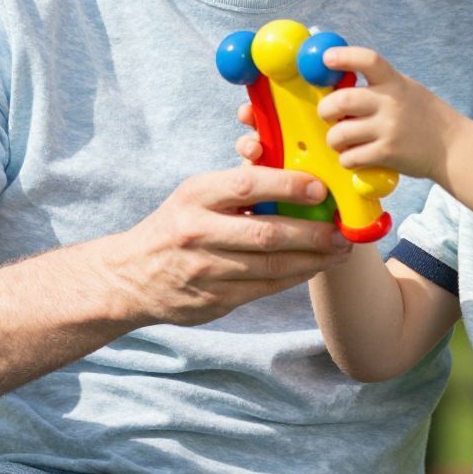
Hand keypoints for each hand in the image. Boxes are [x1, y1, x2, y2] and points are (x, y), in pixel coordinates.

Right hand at [110, 165, 350, 327]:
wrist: (130, 276)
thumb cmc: (176, 226)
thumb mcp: (195, 196)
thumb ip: (238, 187)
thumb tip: (295, 174)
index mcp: (196, 195)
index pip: (248, 185)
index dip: (288, 185)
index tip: (321, 188)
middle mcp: (199, 232)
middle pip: (267, 233)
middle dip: (312, 233)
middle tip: (342, 230)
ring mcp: (206, 269)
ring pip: (272, 265)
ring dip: (312, 259)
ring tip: (338, 250)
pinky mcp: (215, 300)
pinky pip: (265, 288)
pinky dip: (294, 277)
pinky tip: (313, 267)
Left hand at [314, 47, 462, 181]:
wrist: (452, 148)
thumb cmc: (424, 116)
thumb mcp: (406, 89)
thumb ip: (378, 85)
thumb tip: (336, 84)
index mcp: (395, 82)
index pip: (368, 60)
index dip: (344, 57)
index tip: (327, 58)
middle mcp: (391, 103)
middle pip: (342, 100)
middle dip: (326, 109)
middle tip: (328, 115)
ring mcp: (389, 129)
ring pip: (340, 134)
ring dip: (335, 139)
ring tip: (343, 141)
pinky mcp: (387, 154)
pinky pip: (350, 158)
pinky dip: (347, 159)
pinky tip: (356, 157)